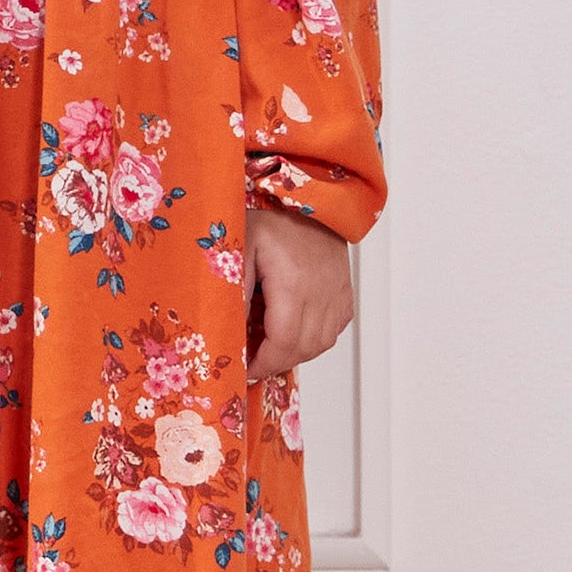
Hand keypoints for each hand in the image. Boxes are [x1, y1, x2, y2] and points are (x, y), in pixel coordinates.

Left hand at [246, 206, 354, 380]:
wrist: (311, 202)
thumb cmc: (272, 220)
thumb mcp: (240, 246)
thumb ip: (234, 287)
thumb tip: (227, 326)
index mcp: (293, 282)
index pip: (284, 340)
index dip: (264, 362)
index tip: (246, 369)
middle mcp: (321, 293)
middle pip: (303, 348)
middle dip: (276, 363)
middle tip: (252, 363)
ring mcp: (337, 295)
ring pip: (321, 344)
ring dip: (294, 354)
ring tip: (269, 349)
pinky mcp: (344, 295)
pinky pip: (332, 331)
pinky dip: (313, 341)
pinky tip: (292, 334)